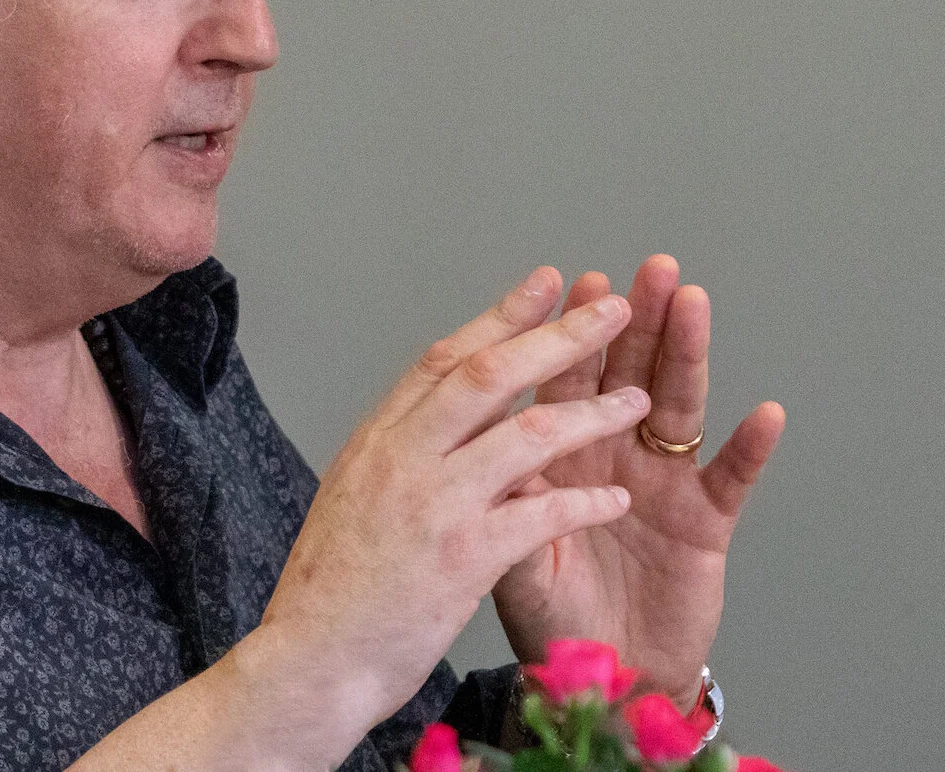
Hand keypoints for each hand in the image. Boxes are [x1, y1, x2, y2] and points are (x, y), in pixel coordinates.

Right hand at [246, 270, 655, 764]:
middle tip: (615, 308)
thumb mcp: (351, 497)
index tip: (548, 284)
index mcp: (376, 440)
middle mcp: (401, 458)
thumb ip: (397, 456)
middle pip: (488, 375)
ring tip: (637, 400)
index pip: (445, 359)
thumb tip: (437, 424)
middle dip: (559, 336)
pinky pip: (539, 515)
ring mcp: (431, 505)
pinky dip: (583, 502)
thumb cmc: (330, 591)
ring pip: (525, 434)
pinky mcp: (461, 559)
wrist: (307, 660)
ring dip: (590, 413)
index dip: (502, 317)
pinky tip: (616, 501)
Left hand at [491, 256, 786, 708]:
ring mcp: (662, 482)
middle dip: (637, 319)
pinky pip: (731, 480)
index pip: (562, 379)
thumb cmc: (549, 614)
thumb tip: (475, 443)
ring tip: (693, 304)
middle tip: (650, 269)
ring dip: (687, 354)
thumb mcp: (505, 557)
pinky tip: (764, 415)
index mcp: (557, 453)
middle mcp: (612, 453)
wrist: (598, 677)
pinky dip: (750, 450)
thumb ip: (498, 500)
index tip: (573, 280)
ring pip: (677, 406)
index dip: (568, 332)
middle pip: (628, 373)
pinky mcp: (705, 523)